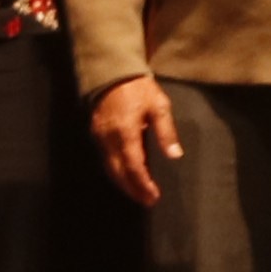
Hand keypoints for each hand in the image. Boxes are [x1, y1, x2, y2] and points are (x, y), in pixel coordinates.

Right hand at [89, 73, 181, 207]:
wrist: (112, 70)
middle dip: (132, 189)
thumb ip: (166, 131)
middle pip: (118, 173)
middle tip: (147, 201)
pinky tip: (126, 174)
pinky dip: (115, 170)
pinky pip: (104, 158)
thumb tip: (175, 155)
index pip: (134, 166)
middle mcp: (109, 138)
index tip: (153, 196)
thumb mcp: (158, 106)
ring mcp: (99, 136)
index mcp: (126, 132)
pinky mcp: (95, 132)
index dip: (143, 184)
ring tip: (138, 193)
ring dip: (123, 183)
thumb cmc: (139, 88)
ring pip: (109, 167)